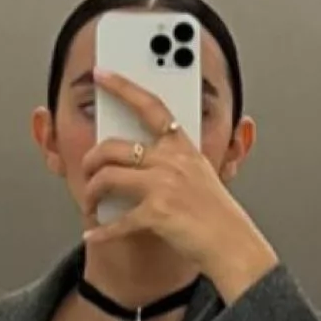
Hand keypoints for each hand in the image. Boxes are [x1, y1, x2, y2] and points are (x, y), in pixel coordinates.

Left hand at [81, 70, 277, 299]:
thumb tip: (140, 157)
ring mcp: (163, 186)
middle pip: (112, 147)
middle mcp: (171, 162)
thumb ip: (174, 161)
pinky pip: (116, 220)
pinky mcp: (156, 214)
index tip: (101, 74)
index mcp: (182, 148)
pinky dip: (102, 232)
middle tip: (87, 171)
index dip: (122, 87)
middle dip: (91, 161)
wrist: (233, 246)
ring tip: (91, 203)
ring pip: (106, 177)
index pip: (149, 106)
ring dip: (91, 193)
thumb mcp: (202, 174)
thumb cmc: (218, 216)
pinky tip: (95, 235)